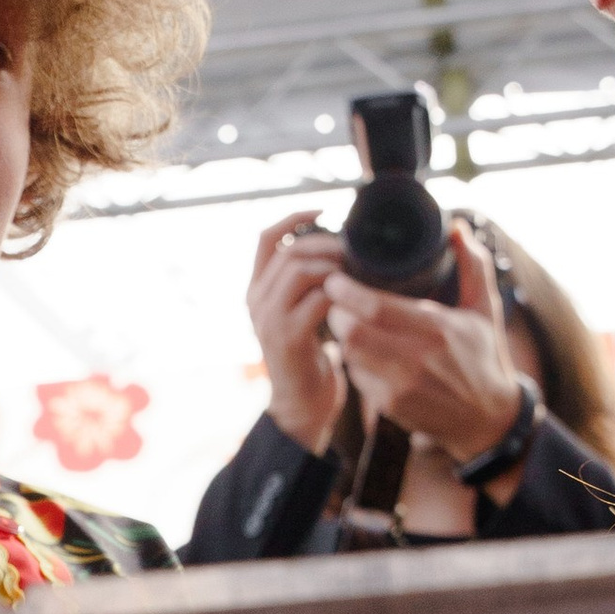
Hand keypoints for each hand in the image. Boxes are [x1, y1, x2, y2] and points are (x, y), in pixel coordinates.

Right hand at [247, 213, 350, 449]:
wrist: (300, 406)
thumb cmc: (309, 358)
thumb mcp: (300, 314)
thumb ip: (308, 285)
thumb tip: (339, 249)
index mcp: (256, 290)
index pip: (266, 238)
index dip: (293, 216)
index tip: (324, 207)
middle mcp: (256, 301)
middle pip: (289, 251)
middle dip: (326, 242)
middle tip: (355, 248)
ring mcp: (269, 319)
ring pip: (300, 271)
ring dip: (335, 266)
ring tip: (357, 271)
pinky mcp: (288, 338)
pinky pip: (317, 300)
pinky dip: (341, 294)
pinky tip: (357, 297)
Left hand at [323, 226, 525, 467]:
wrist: (487, 420)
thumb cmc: (484, 357)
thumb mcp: (485, 309)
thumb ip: (473, 265)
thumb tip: (456, 227)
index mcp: (440, 329)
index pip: (376, 308)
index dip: (346, 291)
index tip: (336, 278)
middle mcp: (419, 360)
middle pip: (352, 331)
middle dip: (336, 311)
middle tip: (337, 299)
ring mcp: (402, 387)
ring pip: (349, 353)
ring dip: (341, 334)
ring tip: (348, 320)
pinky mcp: (390, 406)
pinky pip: (356, 375)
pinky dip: (353, 360)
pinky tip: (364, 351)